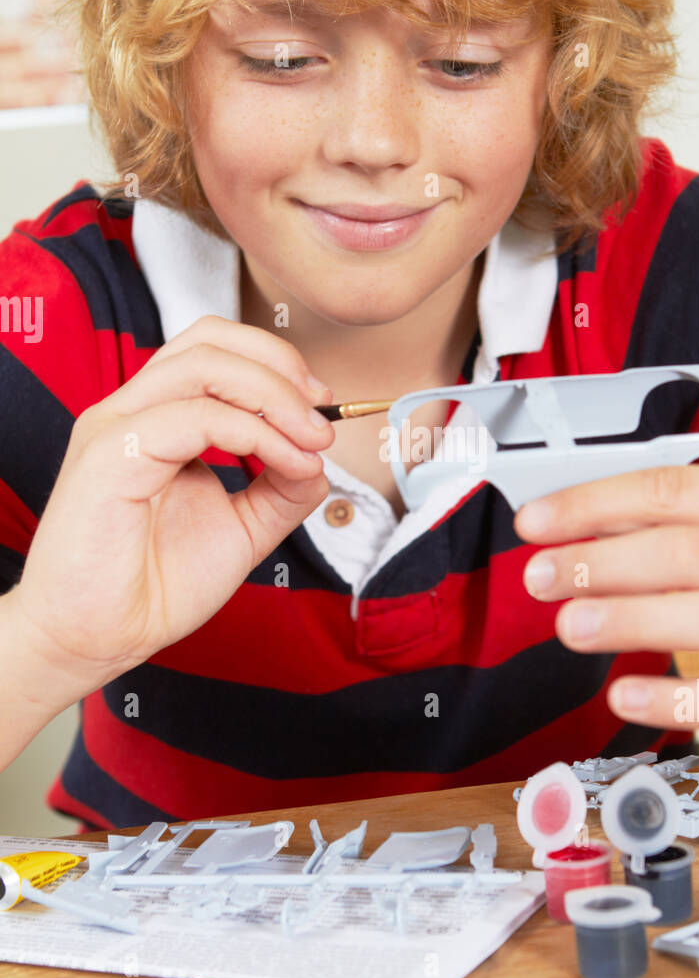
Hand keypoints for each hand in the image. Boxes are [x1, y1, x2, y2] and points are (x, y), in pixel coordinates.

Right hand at [12, 315, 335, 699]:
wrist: (98, 638)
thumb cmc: (152, 586)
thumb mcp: (240, 529)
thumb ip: (281, 490)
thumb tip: (321, 460)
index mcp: (155, 417)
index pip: (215, 347)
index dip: (277, 365)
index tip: (322, 410)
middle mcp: (132, 410)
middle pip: (210, 339)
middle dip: (281, 367)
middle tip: (321, 417)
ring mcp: (117, 426)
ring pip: (204, 366)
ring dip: (275, 396)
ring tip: (311, 441)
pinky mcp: (111, 454)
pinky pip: (195, 418)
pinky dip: (255, 434)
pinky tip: (284, 462)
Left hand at [513, 463, 698, 749]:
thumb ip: (672, 534)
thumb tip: (575, 531)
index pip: (675, 490)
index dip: (596, 504)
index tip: (537, 523)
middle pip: (691, 550)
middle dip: (603, 561)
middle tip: (542, 577)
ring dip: (636, 619)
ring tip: (571, 626)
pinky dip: (682, 698)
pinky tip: (627, 696)